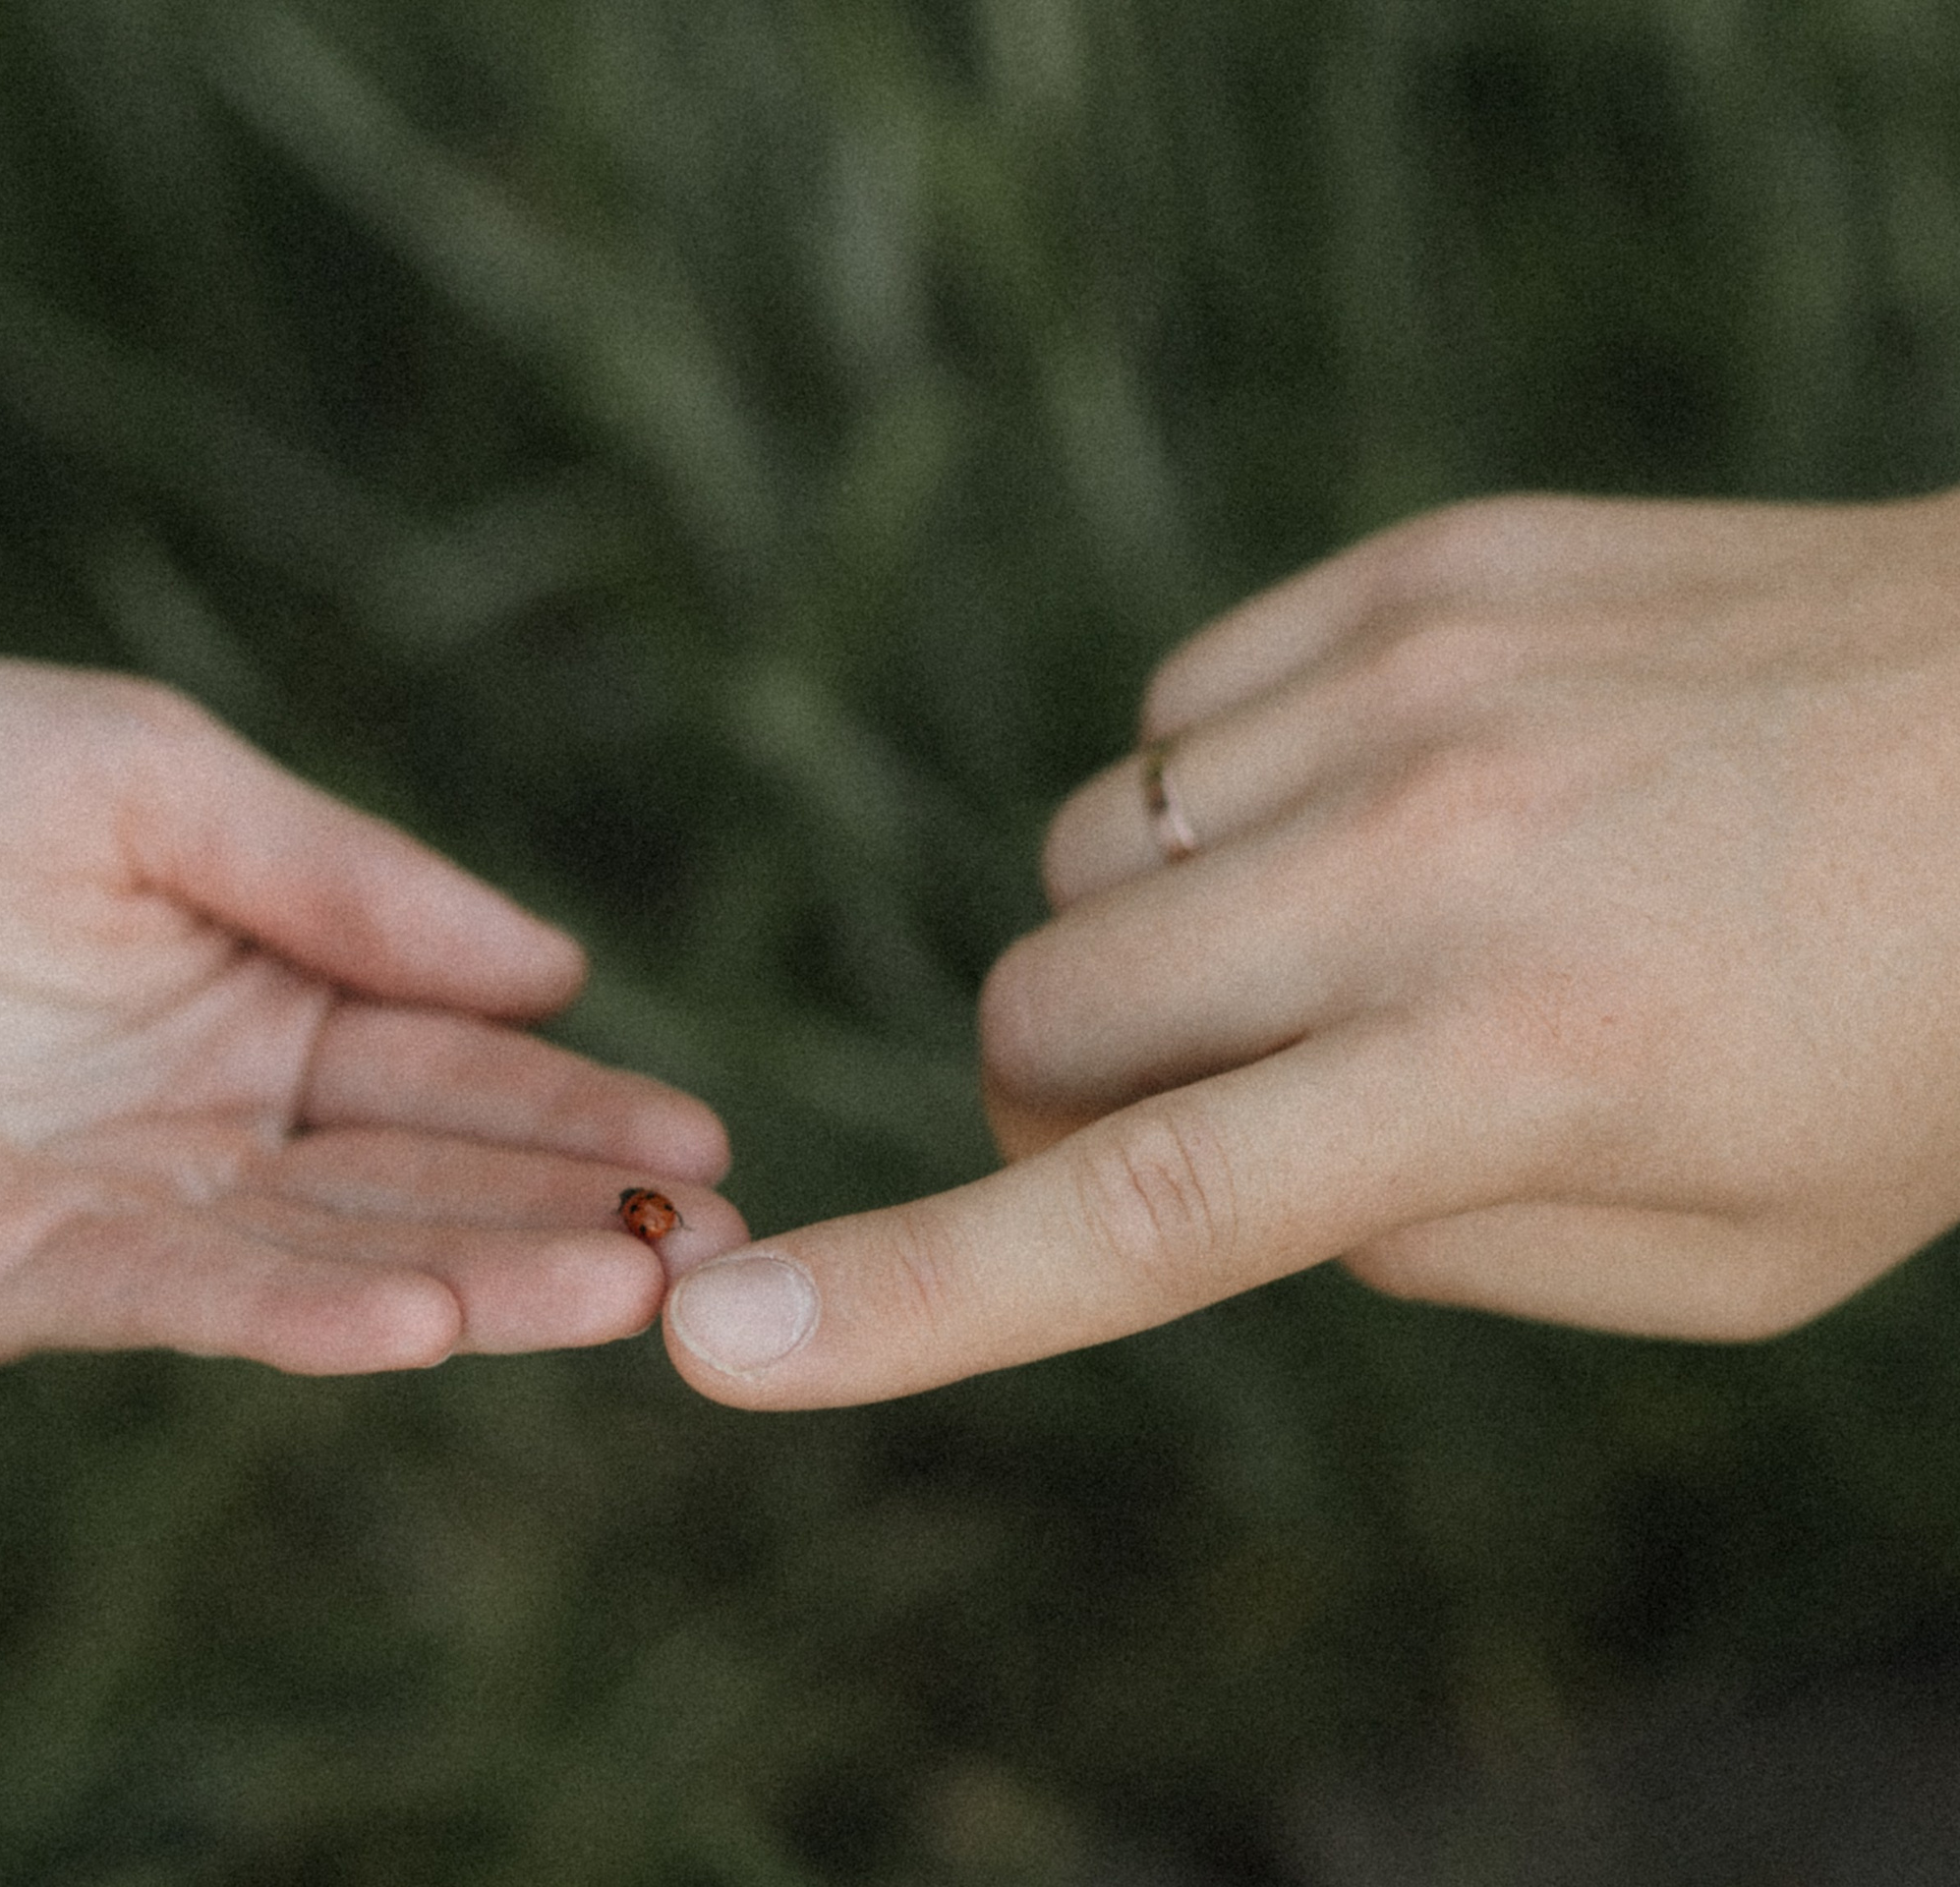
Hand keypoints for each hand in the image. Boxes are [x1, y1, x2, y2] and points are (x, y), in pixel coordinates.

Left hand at [0, 644, 739, 1371]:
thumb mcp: (154, 777)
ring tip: (614, 1300)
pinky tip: (413, 1319)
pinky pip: (158, 1297)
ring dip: (469, 1278)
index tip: (704, 1142)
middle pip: (411, 1181)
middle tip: (707, 1254)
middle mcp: (204, 1124)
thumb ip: (341, 877)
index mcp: (258, 1000)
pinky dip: (286, 1313)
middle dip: (560, 1219)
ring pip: (316, 1255)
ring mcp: (106, 1210)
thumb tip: (554, 965)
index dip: (575, 1107)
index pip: (449, 1067)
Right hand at [665, 489, 1959, 1405]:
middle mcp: (1432, 860)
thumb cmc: (1921, 1038)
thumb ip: (1418, 1249)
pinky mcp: (1421, 568)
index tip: (725, 1343)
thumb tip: (1215, 1167)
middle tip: (1201, 1105)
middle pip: (1044, 1006)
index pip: (1148, 1212)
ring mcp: (1414, 684)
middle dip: (1057, 1092)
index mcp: (1516, 1071)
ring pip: (1087, 853)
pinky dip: (1221, 801)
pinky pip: (1178, 717)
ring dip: (1149, 943)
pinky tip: (1383, 806)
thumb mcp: (1713, 1258)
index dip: (912, 1299)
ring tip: (1339, 939)